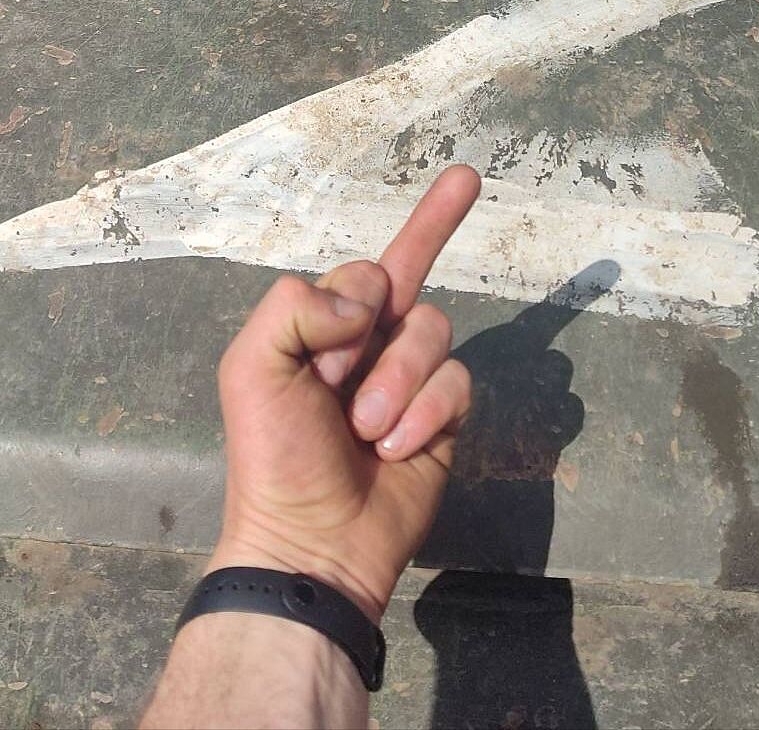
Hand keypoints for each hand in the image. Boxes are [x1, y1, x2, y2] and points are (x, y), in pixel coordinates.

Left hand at [208, 165, 481, 624]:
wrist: (313, 541)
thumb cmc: (274, 454)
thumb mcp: (252, 368)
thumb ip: (294, 307)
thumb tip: (364, 308)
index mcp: (323, 324)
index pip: (364, 266)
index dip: (354, 298)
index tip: (327, 355)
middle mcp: (371, 339)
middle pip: (410, 270)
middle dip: (413, 267)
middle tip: (355, 355)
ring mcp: (411, 375)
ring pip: (433, 327)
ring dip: (398, 379)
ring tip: (366, 429)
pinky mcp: (445, 414)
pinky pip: (456, 380)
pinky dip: (425, 413)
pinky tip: (395, 449)